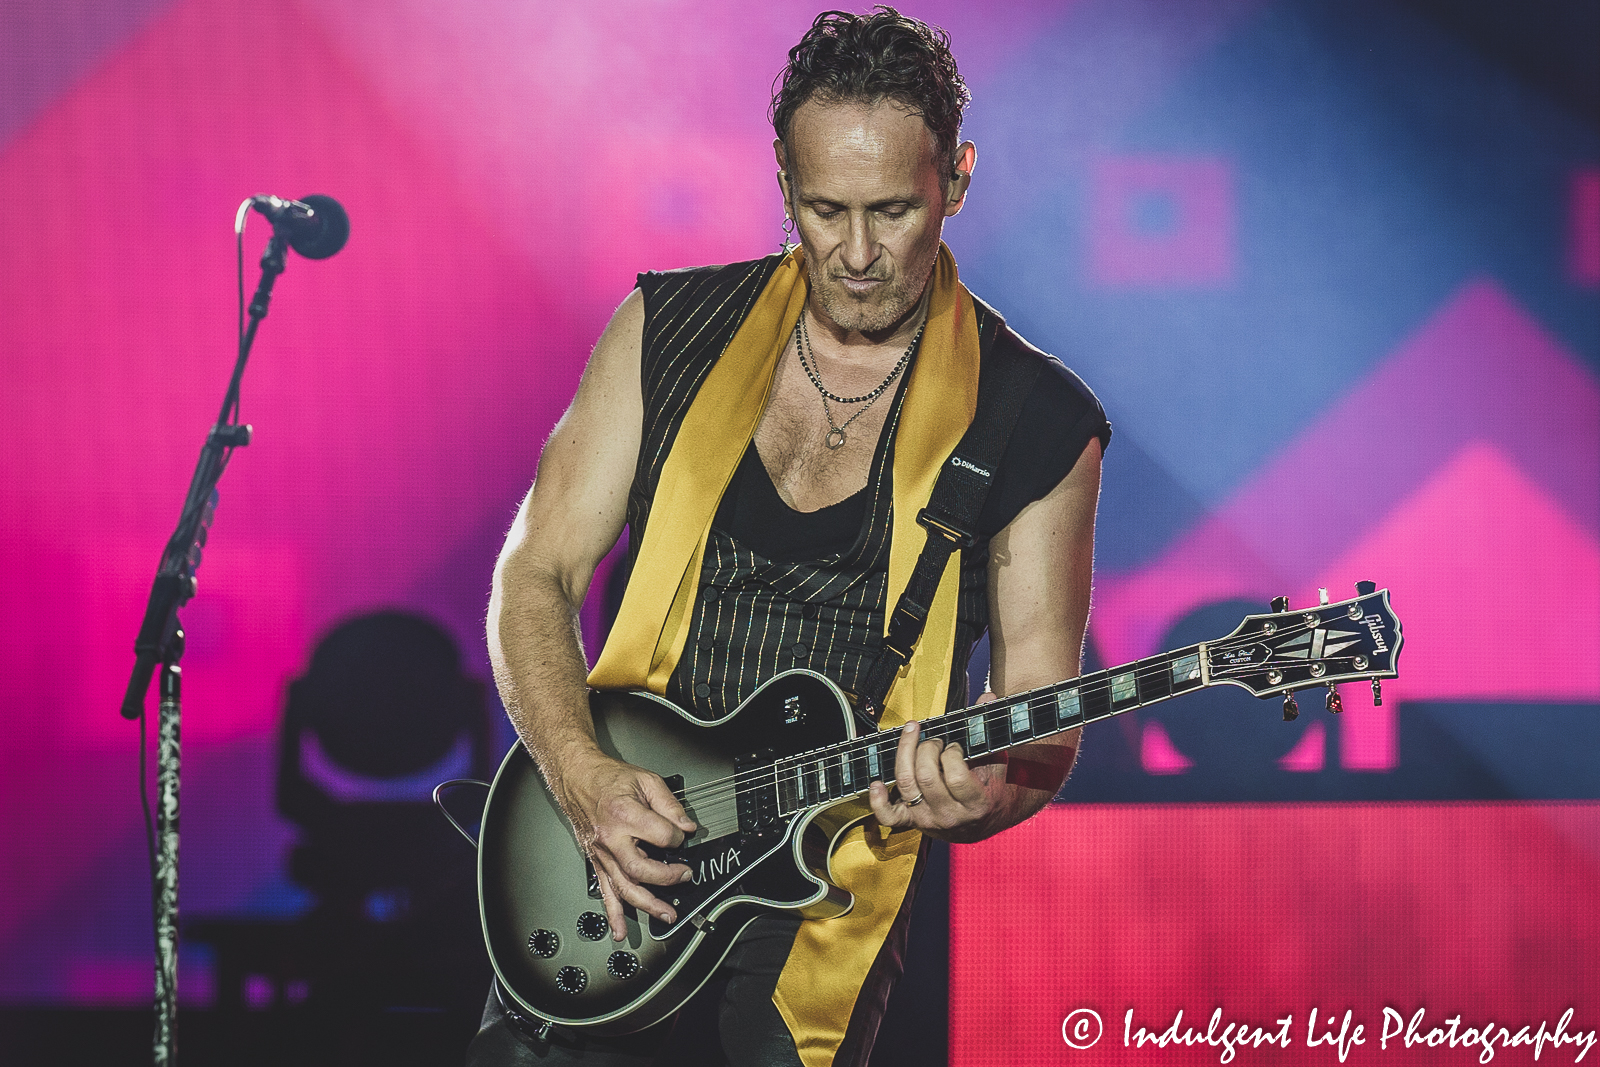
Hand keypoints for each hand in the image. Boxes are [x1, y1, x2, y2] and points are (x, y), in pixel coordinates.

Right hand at [548, 749, 697, 940]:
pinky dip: (613, 913)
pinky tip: (620, 929)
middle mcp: (611, 838)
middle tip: (684, 876)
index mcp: (625, 814)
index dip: (677, 837)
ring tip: (666, 914)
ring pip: (624, 886)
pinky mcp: (597, 861)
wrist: (578, 778)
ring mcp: (602, 853)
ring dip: (646, 904)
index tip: (682, 835)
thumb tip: (686, 826)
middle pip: (640, 869)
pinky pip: (605, 890)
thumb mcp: (646, 780)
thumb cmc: (609, 779)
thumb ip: (669, 804)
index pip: (662, 836)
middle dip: (666, 877)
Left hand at [865, 697, 1007, 843]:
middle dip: (927, 748)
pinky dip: (878, 800)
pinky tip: (877, 783)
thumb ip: (987, 729)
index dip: (951, 753)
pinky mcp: (912, 822)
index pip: (956, 776)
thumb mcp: (995, 760)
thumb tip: (987, 695)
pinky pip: (889, 816)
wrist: (986, 821)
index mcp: (975, 803)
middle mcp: (950, 815)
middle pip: (926, 777)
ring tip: (913, 740)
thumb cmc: (991, 788)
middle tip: (935, 741)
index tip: (954, 745)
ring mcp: (928, 820)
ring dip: (905, 754)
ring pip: (906, 785)